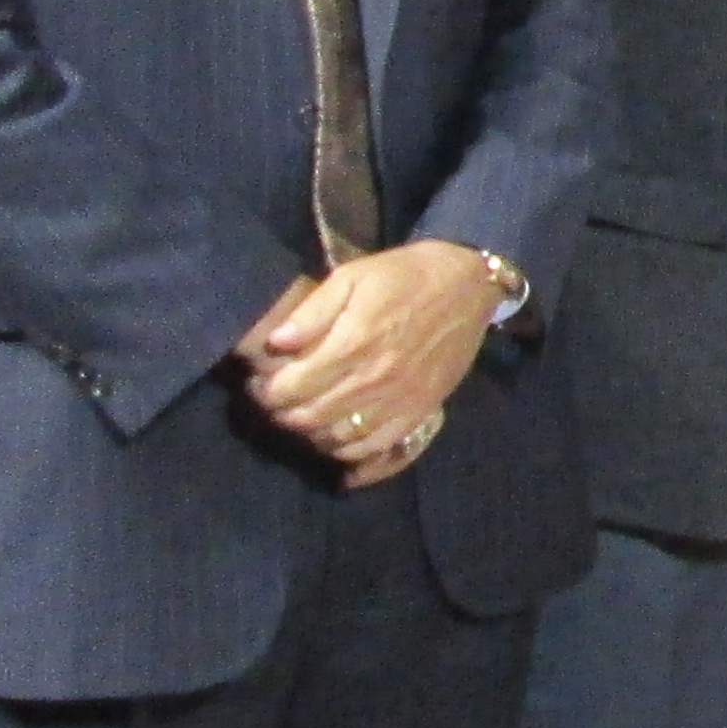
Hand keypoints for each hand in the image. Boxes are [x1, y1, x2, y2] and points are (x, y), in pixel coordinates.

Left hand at [237, 244, 490, 486]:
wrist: (468, 284)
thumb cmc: (402, 276)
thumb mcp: (352, 277)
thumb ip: (312, 312)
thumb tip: (276, 344)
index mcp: (353, 343)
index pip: (290, 388)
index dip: (264, 391)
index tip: (258, 383)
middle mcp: (374, 378)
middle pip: (310, 417)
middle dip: (282, 413)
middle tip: (276, 401)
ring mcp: (399, 399)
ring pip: (339, 437)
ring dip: (312, 433)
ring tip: (303, 416)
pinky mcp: (420, 410)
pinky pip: (376, 447)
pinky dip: (349, 451)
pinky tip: (337, 439)